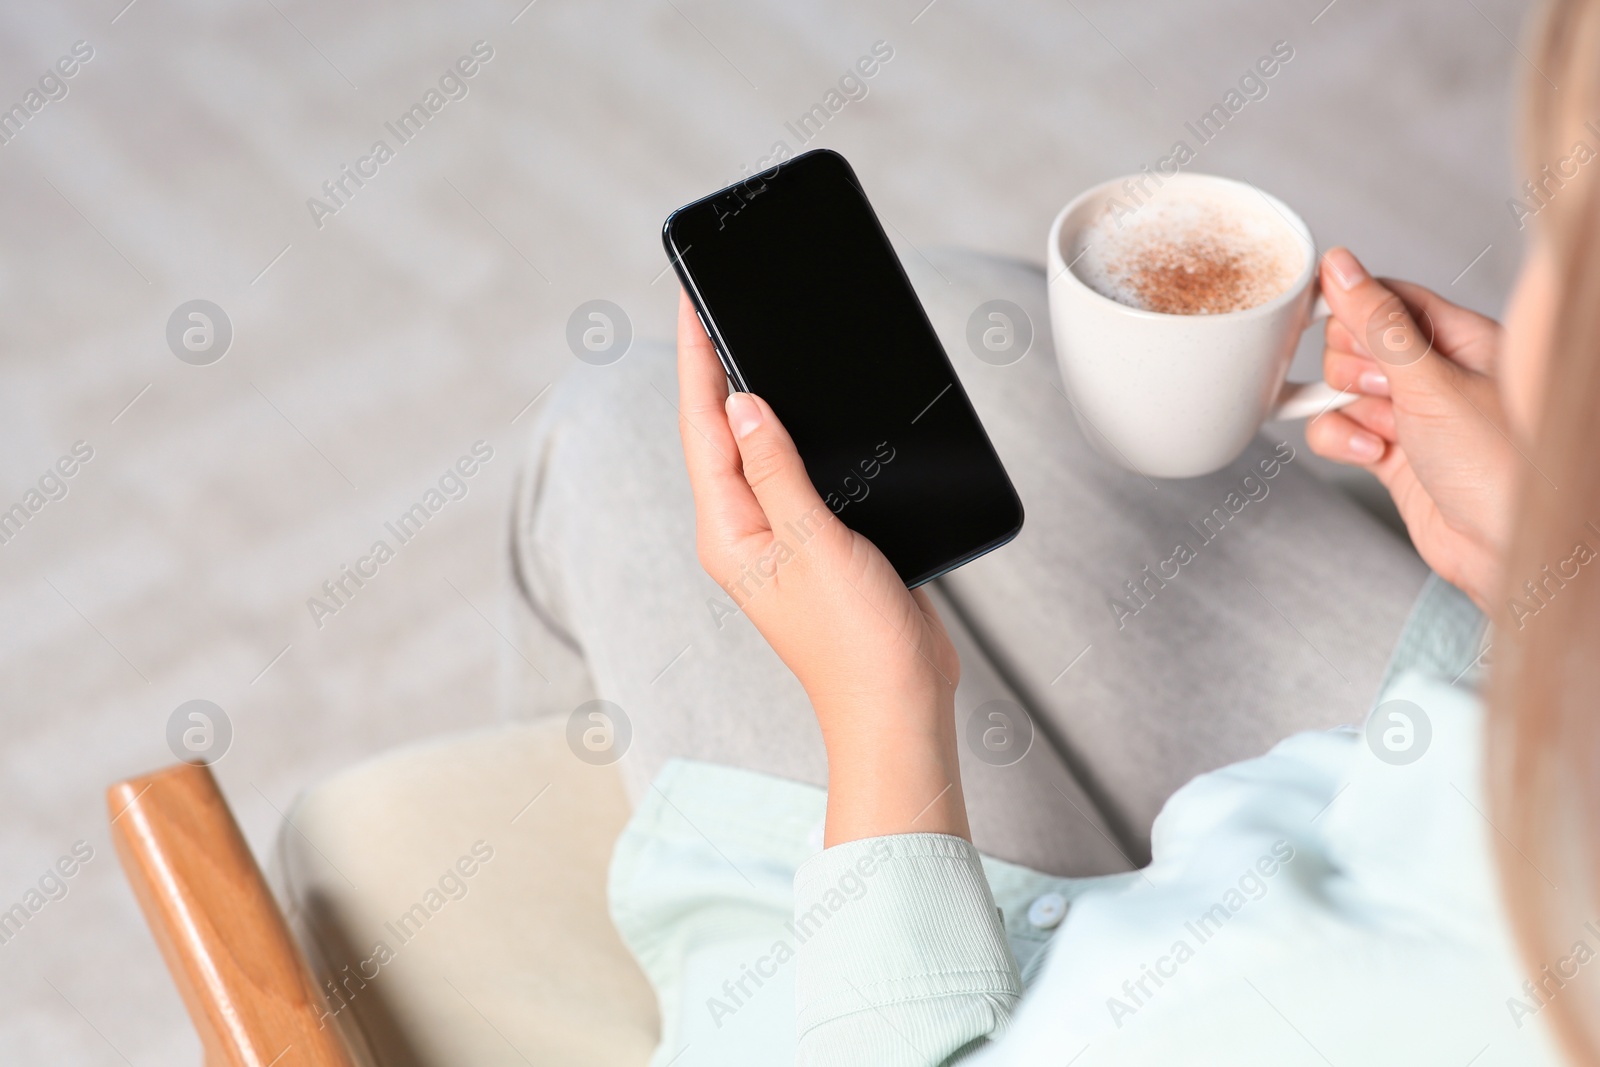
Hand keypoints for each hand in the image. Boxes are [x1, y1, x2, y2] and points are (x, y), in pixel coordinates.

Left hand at [674, 290, 968, 845]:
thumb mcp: (812, 541)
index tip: (693, 301)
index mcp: (727, 531)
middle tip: (713, 304)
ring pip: (760, 449)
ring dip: (755, 397)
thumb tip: (741, 402)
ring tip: (748, 340)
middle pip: (721, 432)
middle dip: (715, 368)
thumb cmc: (854, 640)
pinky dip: (798, 433)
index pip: (702, 427)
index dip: (697, 359)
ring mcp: (780, 537)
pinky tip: (809, 408)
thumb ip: (777, 469)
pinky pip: (797, 472)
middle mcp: (744, 531)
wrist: (899, 700)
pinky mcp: (818, 542)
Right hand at [1306, 248, 1515, 609]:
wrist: (1507, 550)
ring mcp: (1413, 415)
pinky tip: (1371, 453)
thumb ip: (1378, 323)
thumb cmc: (1502, 467)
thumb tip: (1342, 269)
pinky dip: (1344, 441)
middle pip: (1356, 343)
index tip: (1326, 323)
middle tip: (1380, 388)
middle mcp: (1435, 373)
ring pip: (1344, 390)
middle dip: (1350, 366)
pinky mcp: (1393, 455)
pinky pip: (1343, 431)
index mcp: (1459, 339)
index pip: (1387, 298)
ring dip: (1347, 408)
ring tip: (1381, 428)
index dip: (1353, 308)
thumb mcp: (1432, 382)